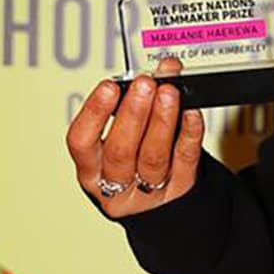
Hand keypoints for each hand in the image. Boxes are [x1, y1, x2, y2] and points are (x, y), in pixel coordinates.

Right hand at [67, 58, 204, 218]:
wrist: (167, 202)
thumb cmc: (138, 160)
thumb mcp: (123, 138)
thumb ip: (131, 107)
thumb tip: (156, 70)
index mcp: (91, 171)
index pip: (81, 142)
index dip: (94, 113)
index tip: (109, 86)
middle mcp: (115, 186)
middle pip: (120, 151)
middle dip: (133, 113)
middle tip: (145, 84)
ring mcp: (147, 193)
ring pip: (153, 157)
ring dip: (162, 120)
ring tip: (169, 92)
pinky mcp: (179, 191)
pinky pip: (185, 160)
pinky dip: (189, 133)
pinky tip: (191, 112)